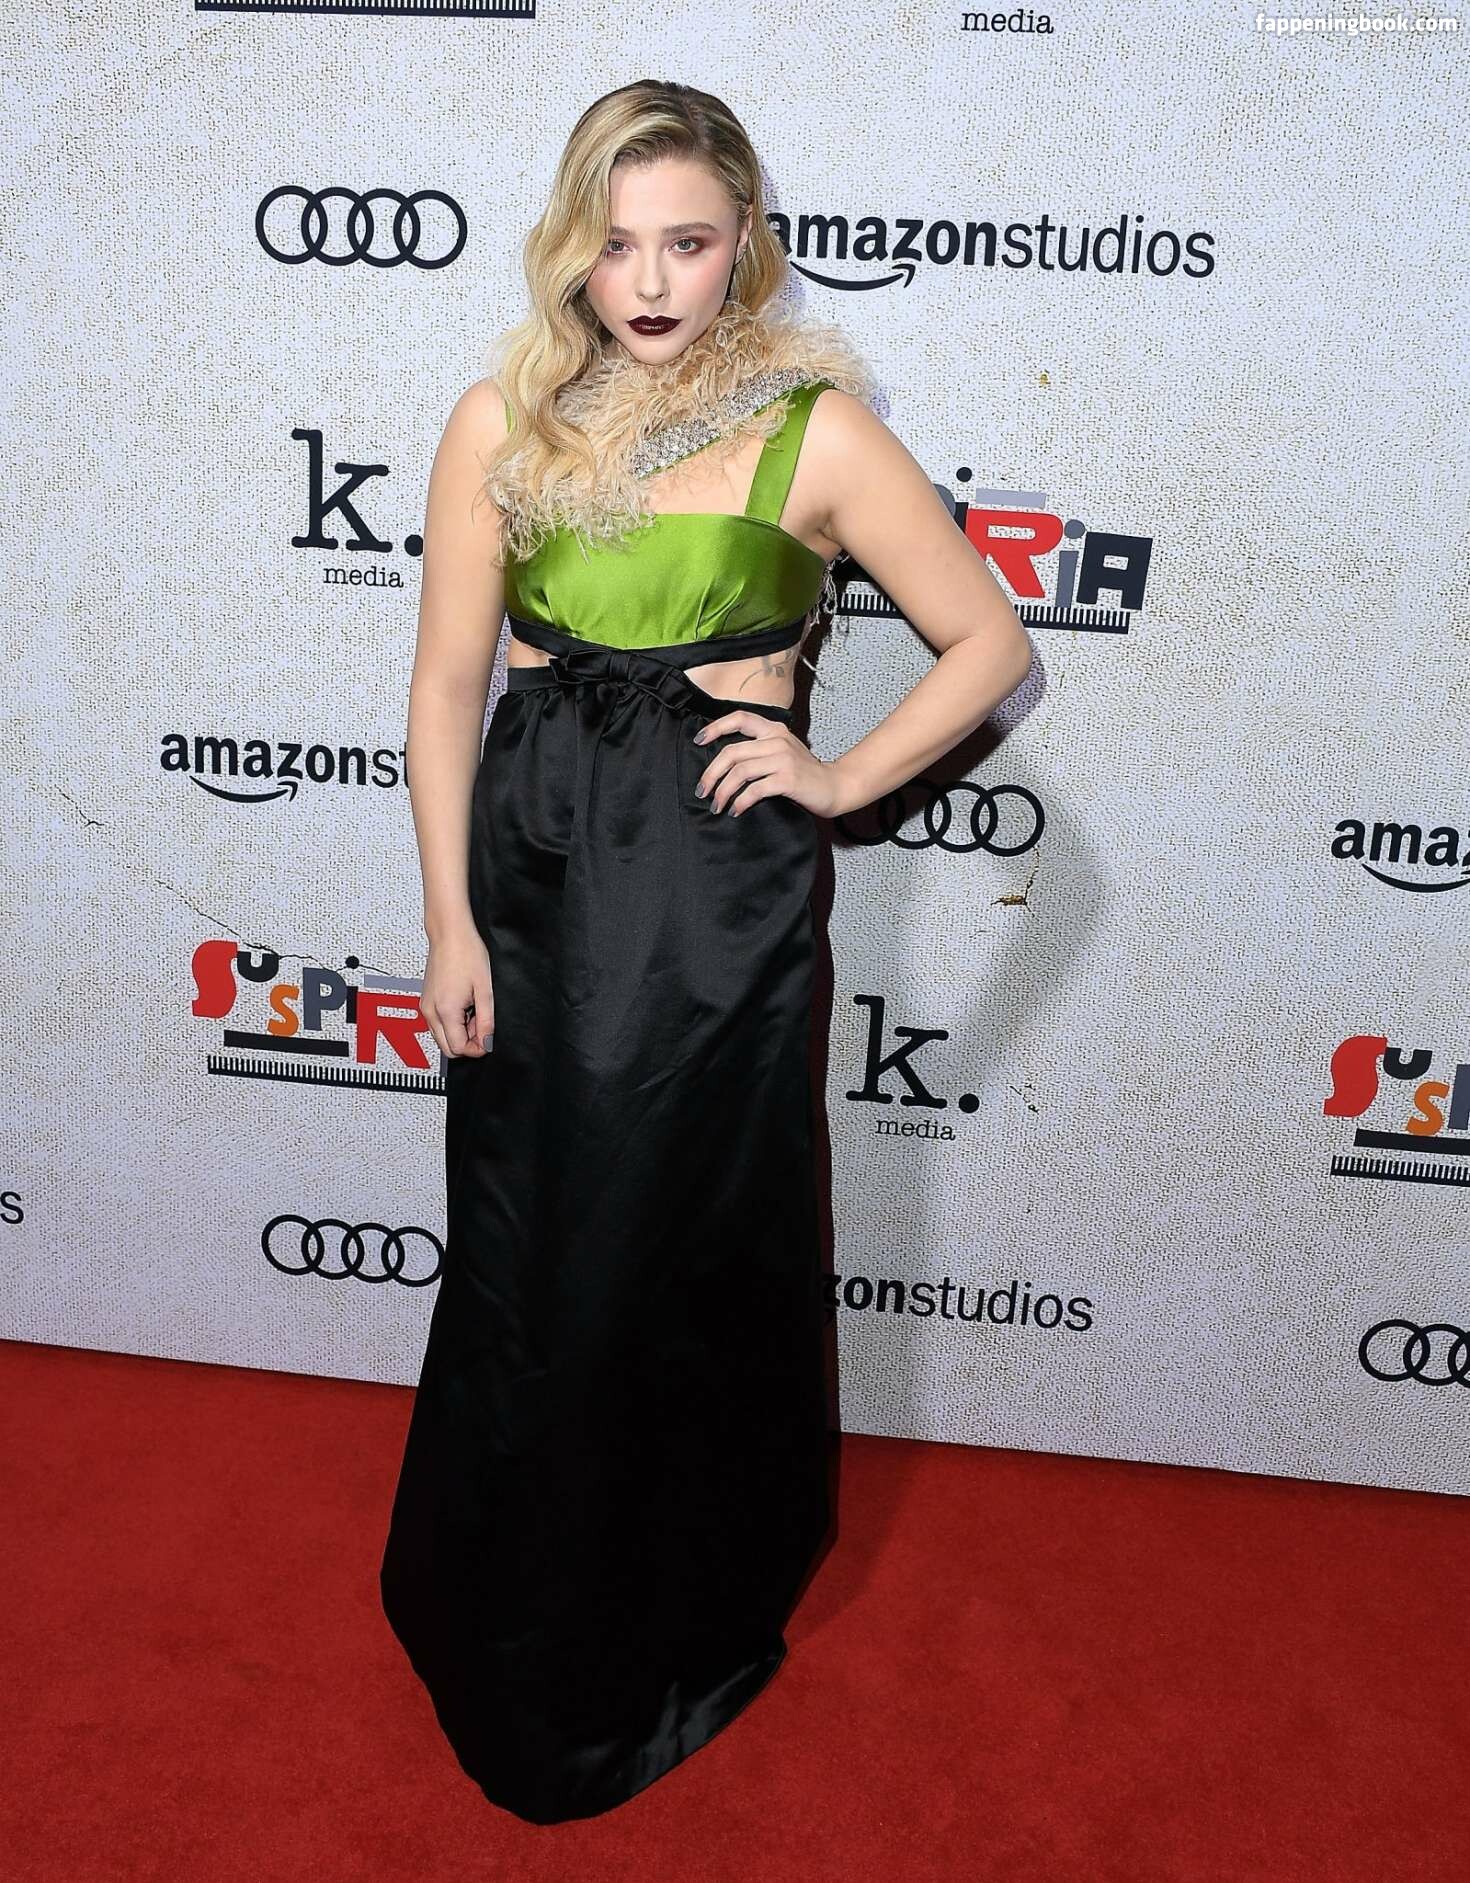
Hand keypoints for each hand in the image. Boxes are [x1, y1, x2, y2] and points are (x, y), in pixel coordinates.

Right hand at [419, 921, 493, 1057]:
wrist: (449, 934)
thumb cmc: (467, 953)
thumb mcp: (484, 990)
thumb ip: (486, 1020)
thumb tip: (486, 1042)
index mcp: (445, 1011)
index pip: (459, 1048)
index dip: (477, 1049)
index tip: (488, 1039)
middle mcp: (431, 1011)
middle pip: (447, 1048)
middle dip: (468, 1043)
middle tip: (483, 1025)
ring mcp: (426, 1006)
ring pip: (442, 1037)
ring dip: (460, 1033)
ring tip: (475, 1011)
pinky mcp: (426, 1001)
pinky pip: (438, 1024)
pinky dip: (452, 1023)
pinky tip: (465, 1006)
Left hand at [693, 712, 854, 818]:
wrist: (835, 786)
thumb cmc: (805, 773)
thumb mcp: (782, 750)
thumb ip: (759, 748)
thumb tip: (723, 761)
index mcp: (774, 729)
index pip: (739, 718)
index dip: (715, 728)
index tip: (698, 741)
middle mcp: (777, 740)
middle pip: (732, 752)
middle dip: (711, 774)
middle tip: (702, 791)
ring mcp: (783, 759)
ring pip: (740, 772)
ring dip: (723, 792)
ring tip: (717, 806)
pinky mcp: (788, 779)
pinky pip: (755, 790)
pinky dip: (741, 802)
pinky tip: (736, 810)